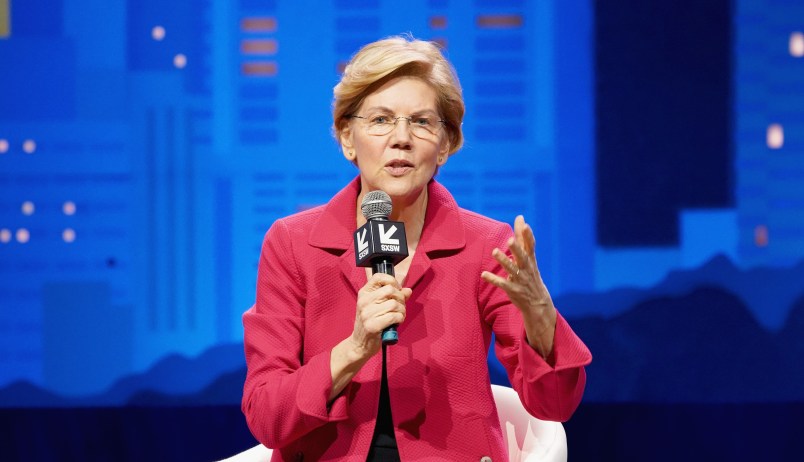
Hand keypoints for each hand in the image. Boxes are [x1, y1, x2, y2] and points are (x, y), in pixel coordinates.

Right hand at [349, 273, 411, 358]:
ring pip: (394, 304)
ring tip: (399, 316)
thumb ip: (393, 297)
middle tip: (400, 307)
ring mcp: (367, 314)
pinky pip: (394, 316)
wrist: (359, 344)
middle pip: (390, 290)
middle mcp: (364, 301)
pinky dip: (400, 319)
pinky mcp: (372, 326)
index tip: (396, 290)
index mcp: (364, 293)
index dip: (392, 281)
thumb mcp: (377, 306)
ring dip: (402, 310)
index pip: (378, 277)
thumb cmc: (371, 323)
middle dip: (401, 298)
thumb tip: (408, 290)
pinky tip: (396, 322)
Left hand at [481, 215, 556, 357]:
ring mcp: (521, 280)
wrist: (538, 303)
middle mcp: (527, 269)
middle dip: (517, 249)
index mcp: (531, 260)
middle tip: (510, 240)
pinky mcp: (513, 290)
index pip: (530, 245)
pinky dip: (493, 279)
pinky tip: (483, 274)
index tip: (523, 222)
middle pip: (522, 257)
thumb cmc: (531, 275)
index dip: (527, 234)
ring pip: (512, 269)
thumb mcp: (529, 257)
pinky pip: (502, 284)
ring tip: (494, 252)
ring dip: (504, 261)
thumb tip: (520, 219)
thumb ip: (523, 239)